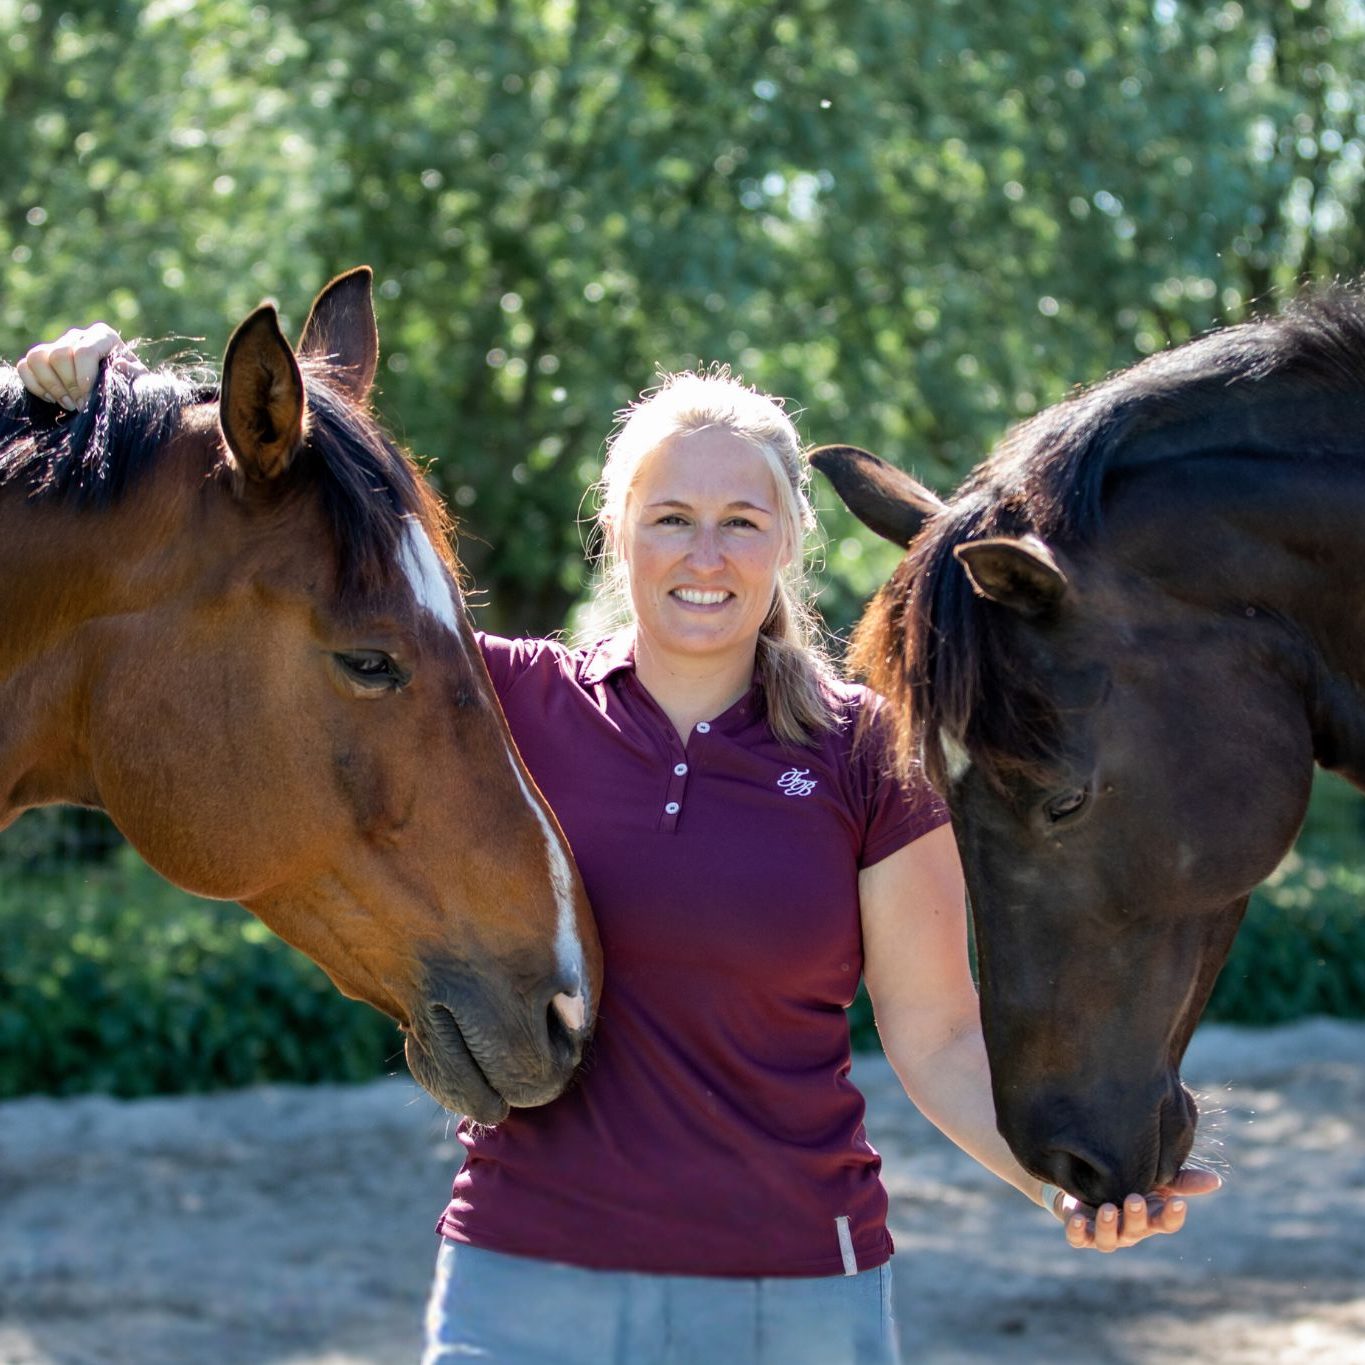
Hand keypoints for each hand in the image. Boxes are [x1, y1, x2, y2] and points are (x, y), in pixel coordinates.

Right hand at [16, 323, 146, 409]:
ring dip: (50, 385)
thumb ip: (134, 374)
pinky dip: (35, 385)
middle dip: (68, 385)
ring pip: (38, 357)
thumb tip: (119, 364)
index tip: (89, 400)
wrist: (116, 394)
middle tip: (80, 406)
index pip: (84, 350)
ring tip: (68, 403)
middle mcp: (77, 335)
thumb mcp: (140, 383)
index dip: (83, 378)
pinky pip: (25, 366)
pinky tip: (53, 399)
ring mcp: (57, 344)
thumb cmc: (131, 387)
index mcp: (103, 336)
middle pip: (59, 355)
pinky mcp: (42, 358)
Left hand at [1057, 1165, 1221, 1252]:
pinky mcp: (1079, 1231)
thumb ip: (1180, 1180)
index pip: (1166, 1222)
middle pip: (1138, 1230)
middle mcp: (1129, 1229)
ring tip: (1108, 1209)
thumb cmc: (1124, 1180)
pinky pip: (1078, 1239)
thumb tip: (1215, 1180)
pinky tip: (1076, 1220)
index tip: (1177, 1201)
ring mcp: (1104, 1233)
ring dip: (1108, 1226)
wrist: (1082, 1180)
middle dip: (1137, 1217)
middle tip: (1135, 1199)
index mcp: (1149, 1217)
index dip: (1173, 1215)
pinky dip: (1077, 1232)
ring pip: (1109, 1239)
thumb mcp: (1152, 1177)